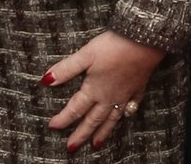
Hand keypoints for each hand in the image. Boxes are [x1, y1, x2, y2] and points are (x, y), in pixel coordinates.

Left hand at [42, 30, 164, 151]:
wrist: (144, 41)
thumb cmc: (114, 47)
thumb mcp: (85, 55)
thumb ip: (66, 69)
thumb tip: (46, 81)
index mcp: (94, 90)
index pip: (75, 109)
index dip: (63, 119)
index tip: (53, 127)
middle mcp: (109, 97)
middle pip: (92, 120)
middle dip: (81, 134)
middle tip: (72, 148)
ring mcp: (125, 95)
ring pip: (111, 119)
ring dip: (103, 132)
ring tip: (96, 144)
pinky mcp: (138, 88)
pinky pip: (131, 107)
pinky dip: (126, 115)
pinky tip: (126, 117)